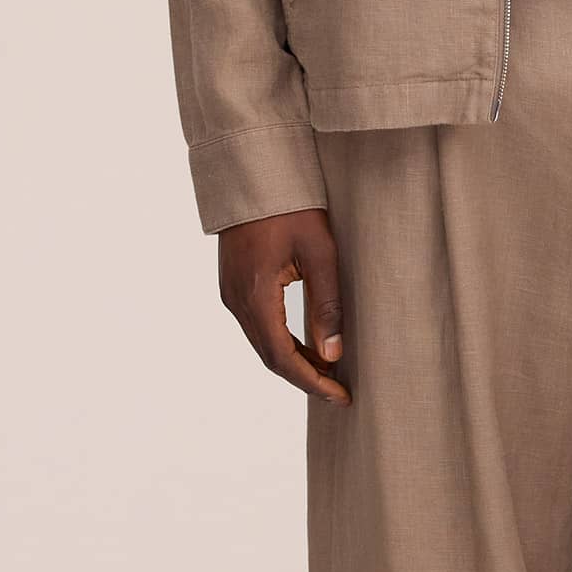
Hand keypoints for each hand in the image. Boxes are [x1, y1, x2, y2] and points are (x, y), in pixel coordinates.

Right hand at [217, 208, 349, 404]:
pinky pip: (258, 326)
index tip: (340, 397)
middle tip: (339, 393)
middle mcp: (236, 300)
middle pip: (270, 356)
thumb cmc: (291, 207)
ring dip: (294, 362)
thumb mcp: (320, 253)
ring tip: (329, 374)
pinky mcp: (234, 285)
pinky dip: (282, 342)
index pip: (282, 357)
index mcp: (254, 295)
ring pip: (262, 343)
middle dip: (305, 378)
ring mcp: (231, 293)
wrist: (255, 173)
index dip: (312, 382)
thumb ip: (327, 305)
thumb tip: (334, 355)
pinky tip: (307, 346)